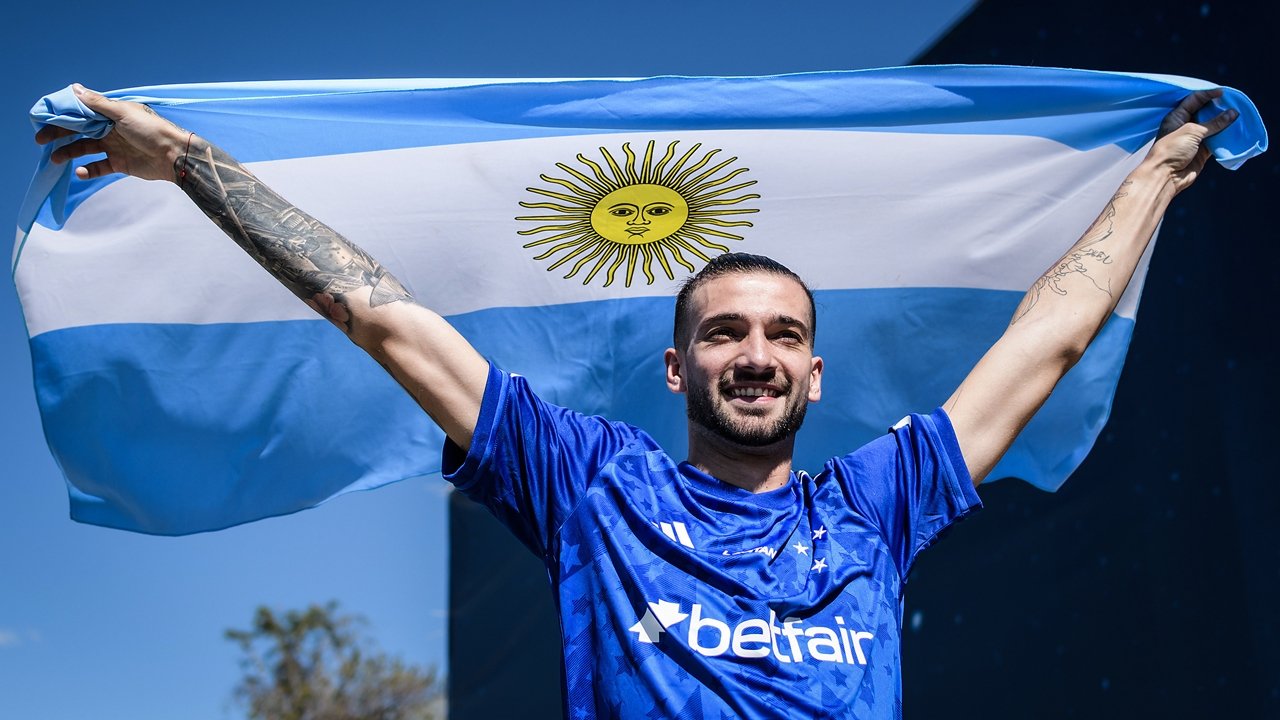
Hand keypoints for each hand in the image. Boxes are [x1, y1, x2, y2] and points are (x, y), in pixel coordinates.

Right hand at [35, 84, 191, 182]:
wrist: (173, 155)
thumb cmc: (151, 130)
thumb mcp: (123, 113)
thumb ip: (98, 104)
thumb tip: (74, 89)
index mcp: (111, 114)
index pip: (81, 112)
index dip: (63, 115)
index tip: (43, 119)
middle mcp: (110, 129)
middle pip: (79, 130)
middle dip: (59, 135)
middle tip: (40, 140)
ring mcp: (114, 146)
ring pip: (85, 149)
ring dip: (69, 153)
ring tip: (55, 159)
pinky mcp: (120, 164)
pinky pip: (99, 167)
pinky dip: (88, 170)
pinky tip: (80, 172)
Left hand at [1147, 89, 1237, 194]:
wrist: (1165, 176)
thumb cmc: (1172, 150)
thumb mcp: (1192, 131)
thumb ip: (1213, 122)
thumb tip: (1233, 113)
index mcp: (1177, 116)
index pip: (1194, 100)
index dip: (1208, 94)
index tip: (1223, 92)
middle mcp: (1185, 125)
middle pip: (1205, 112)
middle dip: (1218, 107)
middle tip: (1233, 102)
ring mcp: (1194, 138)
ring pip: (1213, 126)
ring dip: (1224, 121)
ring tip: (1238, 114)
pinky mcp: (1202, 150)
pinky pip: (1217, 139)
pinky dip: (1226, 135)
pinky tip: (1236, 129)